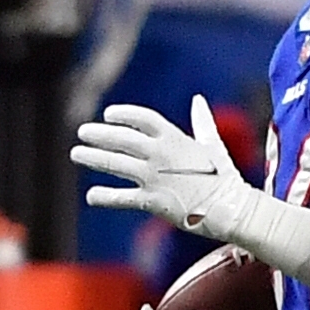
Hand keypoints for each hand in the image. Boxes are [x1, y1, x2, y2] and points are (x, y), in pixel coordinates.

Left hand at [78, 98, 274, 249]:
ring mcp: (155, 178)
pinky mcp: (152, 201)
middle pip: (122, 139)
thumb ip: (202, 122)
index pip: (142, 118)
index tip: (108, 114)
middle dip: (99, 134)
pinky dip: (104, 196)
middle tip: (82, 133)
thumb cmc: (225, 177)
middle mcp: (161, 155)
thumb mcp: (214, 145)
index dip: (123, 114)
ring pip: (115, 164)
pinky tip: (92, 195)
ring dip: (93, 158)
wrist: (232, 210)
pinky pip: (121, 198)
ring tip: (76, 154)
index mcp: (176, 139)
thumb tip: (198, 100)